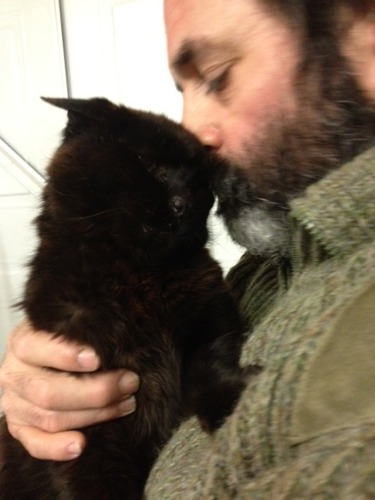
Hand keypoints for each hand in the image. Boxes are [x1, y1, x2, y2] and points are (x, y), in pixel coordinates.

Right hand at [0, 321, 138, 460]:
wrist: (48, 357)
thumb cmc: (69, 337)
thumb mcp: (70, 325)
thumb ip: (83, 329)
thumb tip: (115, 337)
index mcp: (22, 342)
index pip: (36, 348)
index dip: (66, 355)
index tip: (98, 359)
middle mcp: (13, 374)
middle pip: (48, 392)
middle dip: (96, 391)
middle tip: (130, 382)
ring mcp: (14, 403)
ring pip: (50, 419)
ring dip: (94, 415)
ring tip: (126, 404)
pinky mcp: (20, 427)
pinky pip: (35, 445)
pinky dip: (57, 448)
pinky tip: (81, 445)